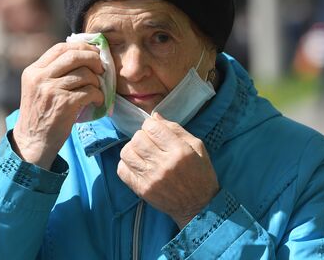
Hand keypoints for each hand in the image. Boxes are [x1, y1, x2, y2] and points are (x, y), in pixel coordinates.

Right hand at [13, 42, 103, 169]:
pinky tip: (98, 101)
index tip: (94, 52)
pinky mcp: (64, 104)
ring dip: (96, 81)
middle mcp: (40, 77)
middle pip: (74, 55)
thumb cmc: (41, 114)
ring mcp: (51, 90)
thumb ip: (53, 72)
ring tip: (97, 89)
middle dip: (93, 58)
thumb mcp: (39, 88)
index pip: (60, 48)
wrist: (33, 141)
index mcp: (34, 71)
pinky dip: (98, 95)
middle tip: (102, 68)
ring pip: (84, 73)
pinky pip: (89, 91)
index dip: (81, 47)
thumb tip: (84, 55)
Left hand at [117, 113, 219, 228]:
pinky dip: (126, 164)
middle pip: (138, 138)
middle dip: (142, 136)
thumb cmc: (201, 174)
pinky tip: (137, 164)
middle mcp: (163, 164)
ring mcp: (151, 178)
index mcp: (179, 151)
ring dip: (132, 148)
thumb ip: (176, 129)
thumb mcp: (197, 147)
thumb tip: (155, 116)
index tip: (155, 130)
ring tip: (142, 152)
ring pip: (127, 153)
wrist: (199, 206)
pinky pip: (122, 170)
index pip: (152, 127)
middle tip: (149, 142)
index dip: (151, 125)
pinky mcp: (142, 190)